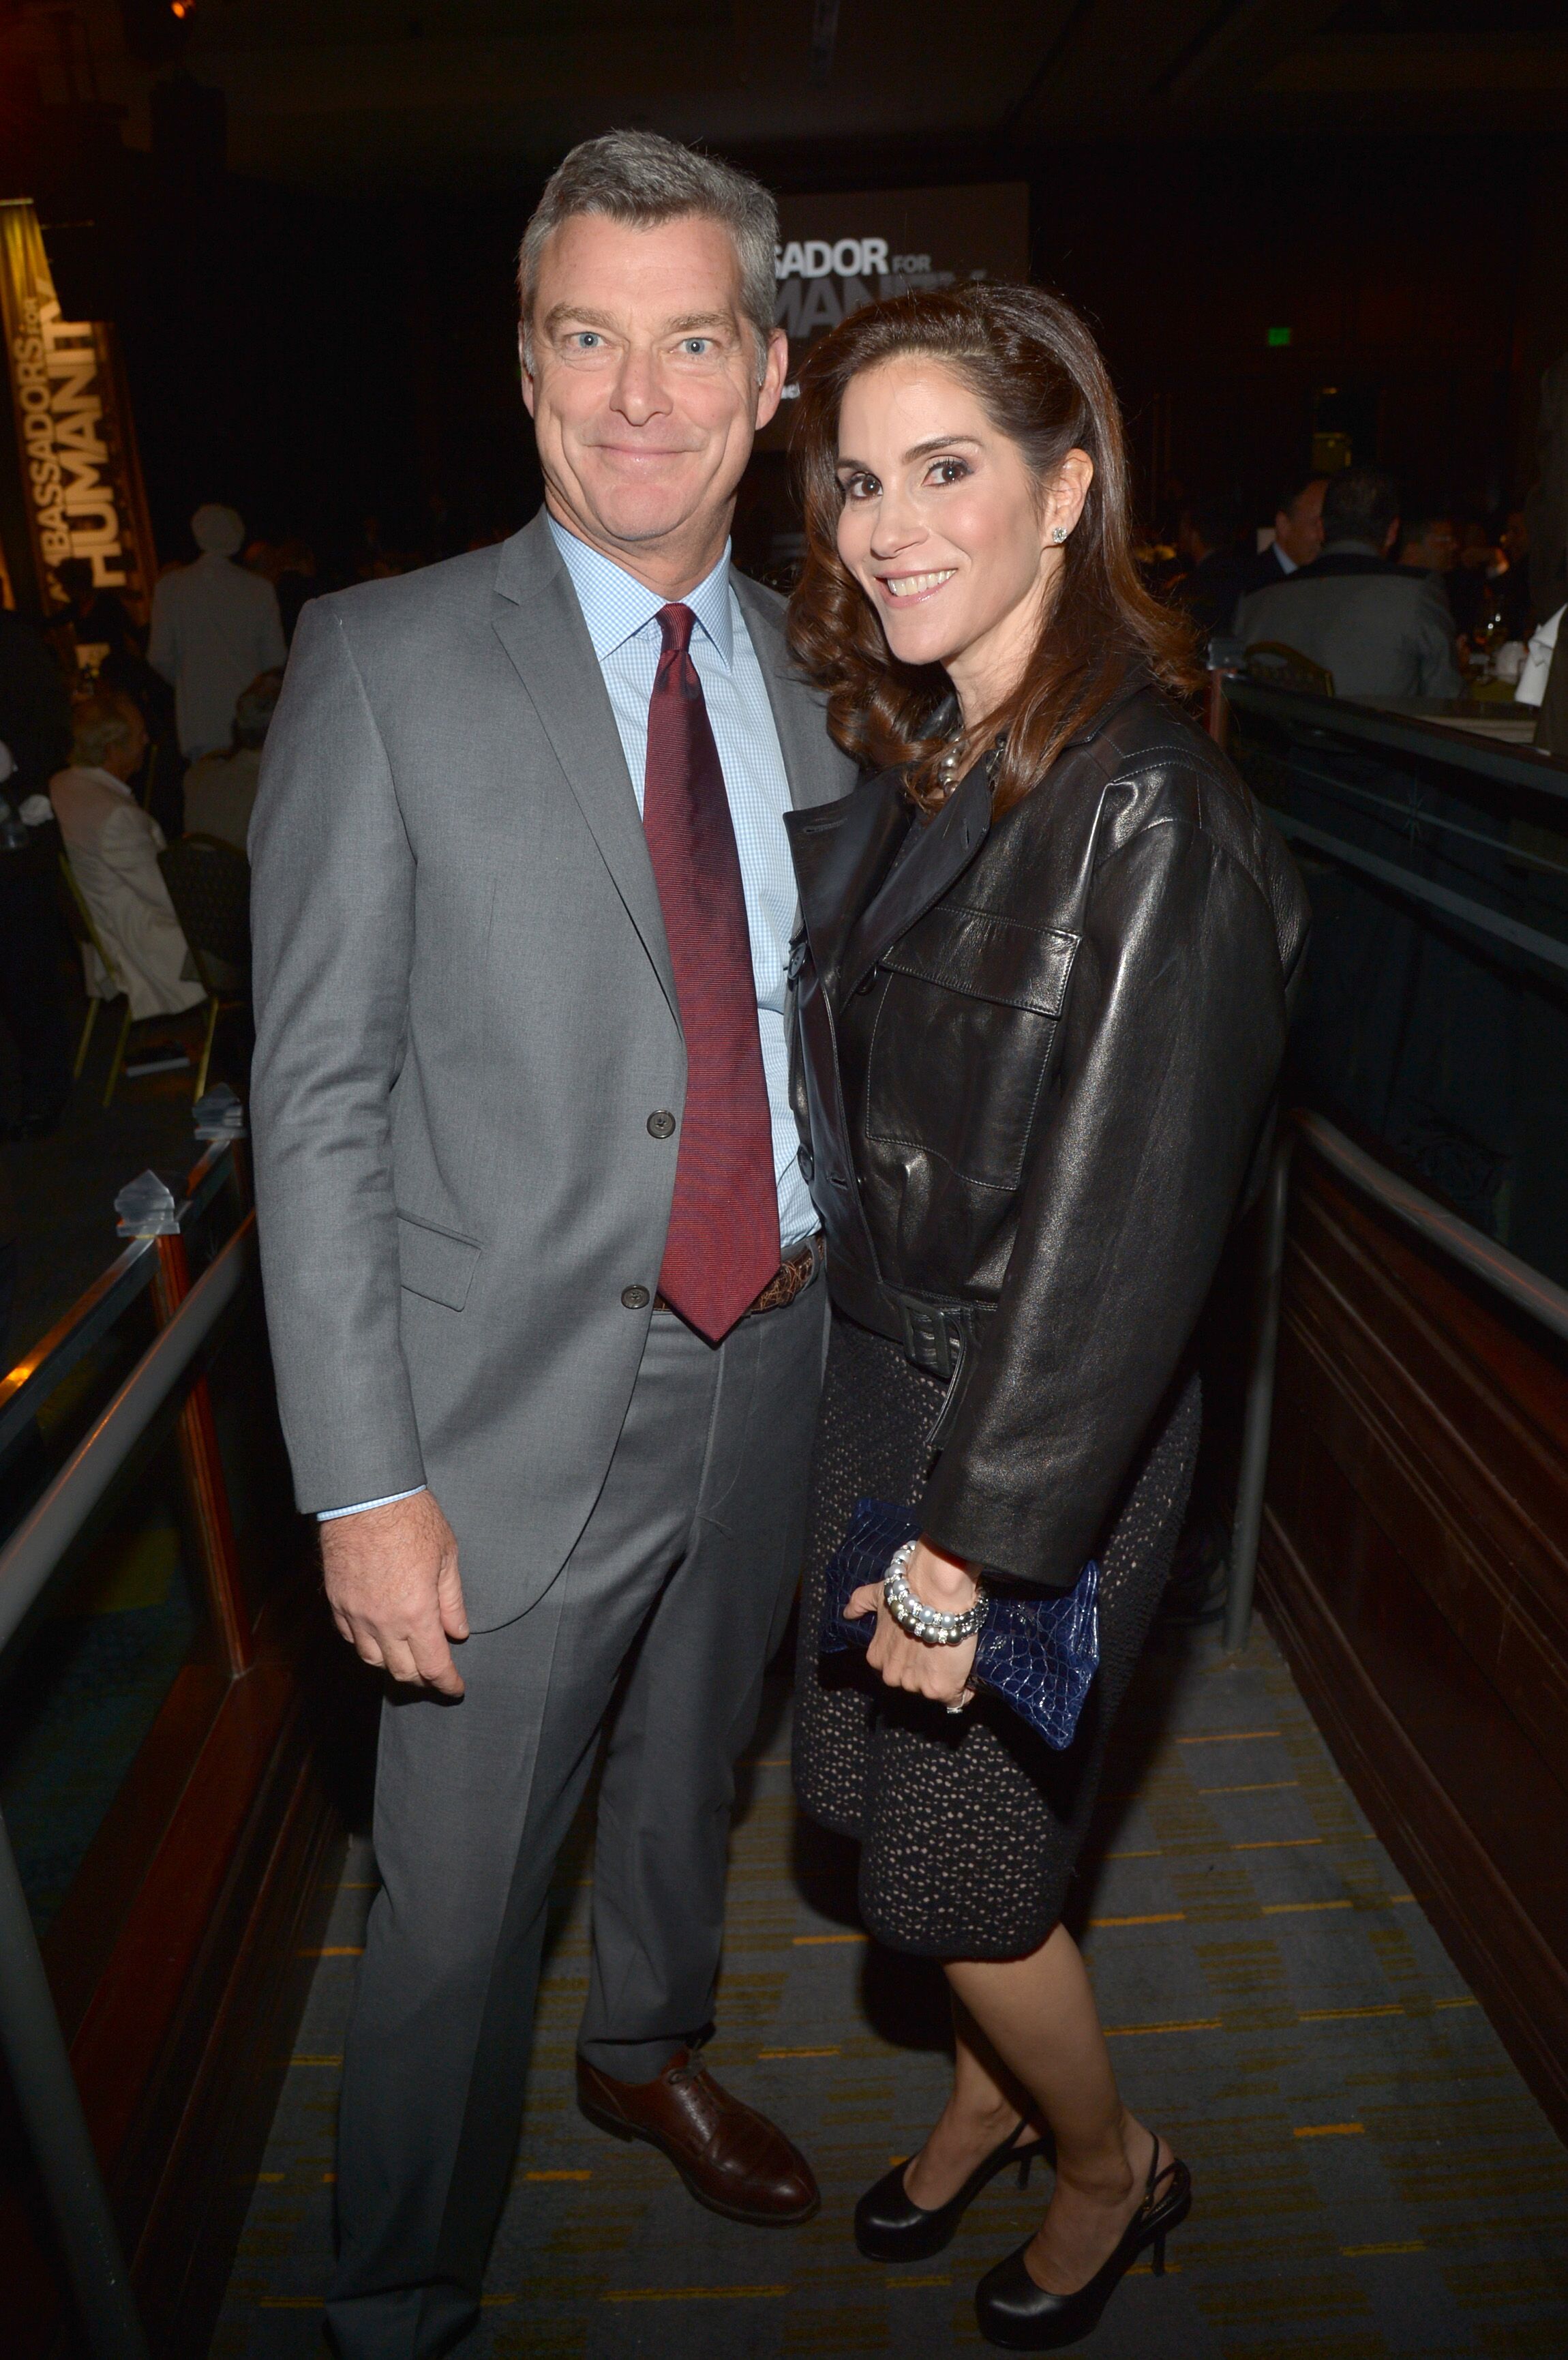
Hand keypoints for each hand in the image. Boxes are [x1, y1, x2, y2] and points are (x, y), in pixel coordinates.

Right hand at [321, 1488, 468, 1696]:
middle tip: (436, 1674)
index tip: (455, 1688)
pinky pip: (350, 1638)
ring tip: (408, 1657)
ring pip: (372, 1660)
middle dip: (423, 1678)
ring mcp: (356, 1614)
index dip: (446, 1683)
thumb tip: (458, 1632)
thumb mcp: (447, 1556)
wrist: (365, 1495)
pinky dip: (368, 1644)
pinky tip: (380, 1636)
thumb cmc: (410, 1518)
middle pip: (402, 1671)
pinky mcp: (336, 1602)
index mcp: (417, 1613)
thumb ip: (452, 1601)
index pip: (433, 1666)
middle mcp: (383, 1621)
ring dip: (393, 1664)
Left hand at [846, 1538, 979, 1708]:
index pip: (896, 1667)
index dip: (912, 1657)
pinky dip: (964, 1690)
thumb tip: (848, 1613)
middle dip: (926, 1668)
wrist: (938, 1593)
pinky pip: (956, 1699)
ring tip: (954, 1655)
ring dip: (944, 1676)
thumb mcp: (878, 1595)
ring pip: (934, 1688)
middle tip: (940, 1648)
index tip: (924, 1645)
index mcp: (877, 1657)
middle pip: (914, 1681)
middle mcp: (893, 1676)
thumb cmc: (910, 1592)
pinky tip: (967, 1676)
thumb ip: (860, 1604)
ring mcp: (917, 1685)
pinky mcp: (941, 1689)